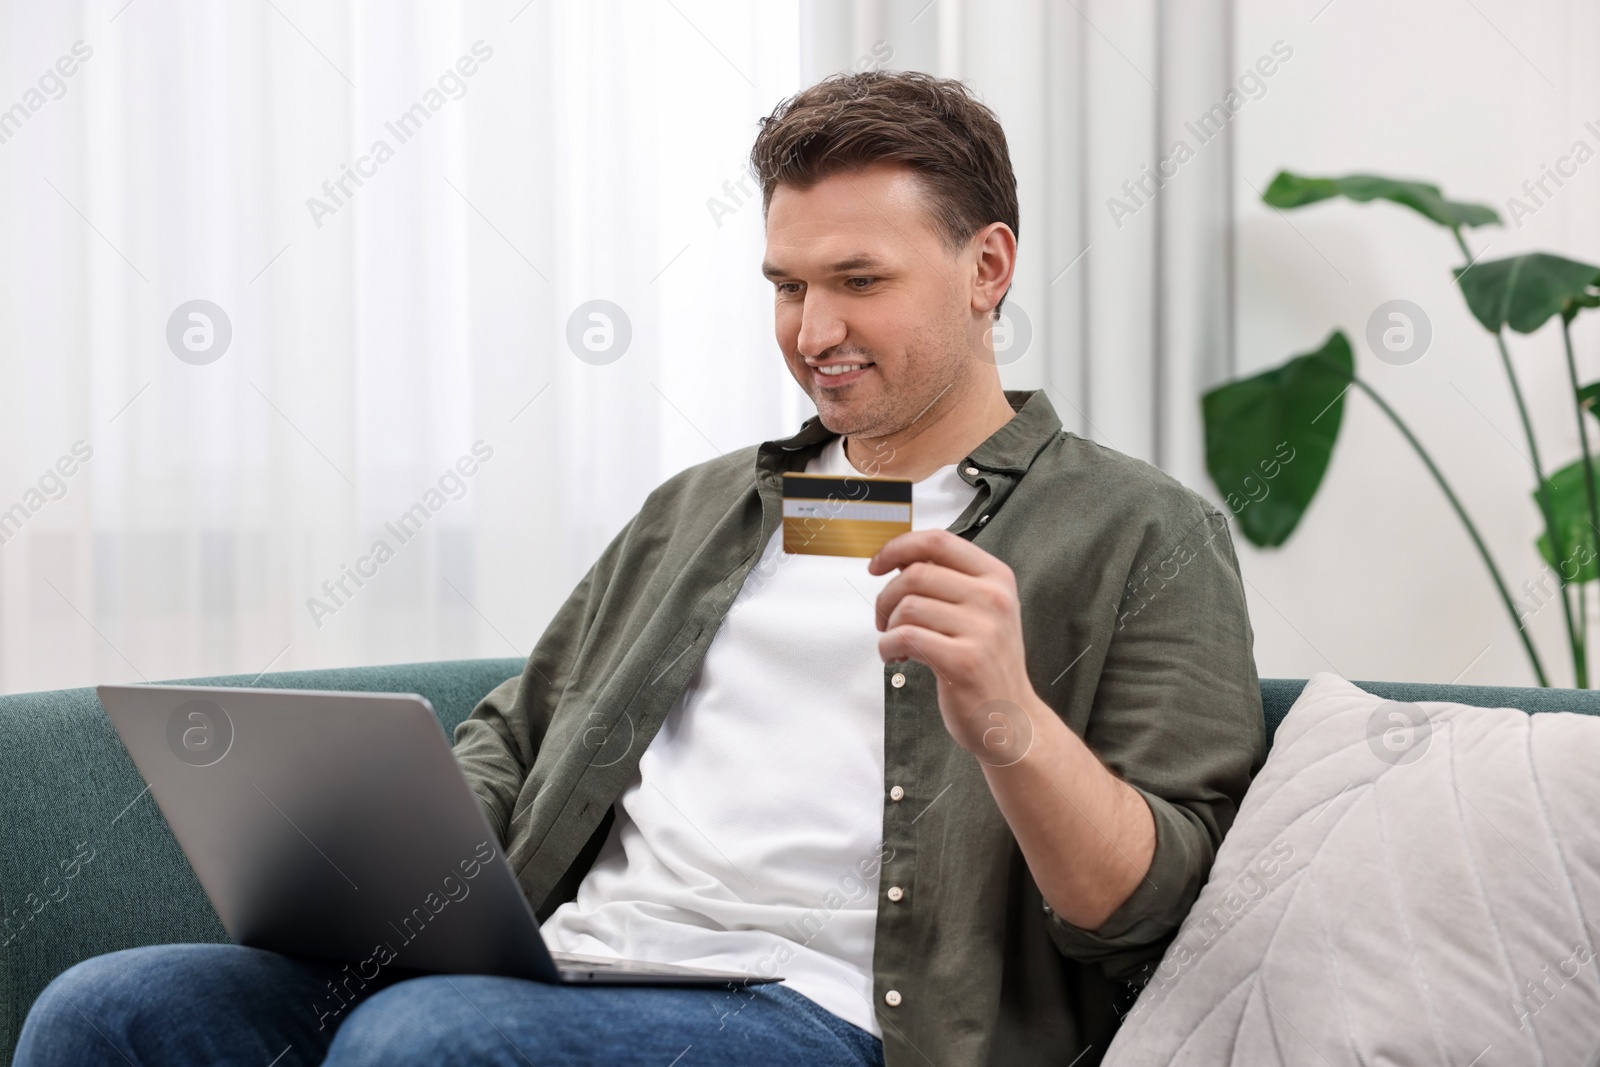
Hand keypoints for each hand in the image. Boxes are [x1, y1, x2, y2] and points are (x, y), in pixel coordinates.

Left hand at [867, 529, 1038, 762]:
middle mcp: (993, 598)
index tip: (877, 565)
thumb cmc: (987, 665)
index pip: (938, 540)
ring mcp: (982, 629)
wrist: (1011, 719)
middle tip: (884, 619)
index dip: (898, 547)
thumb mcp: (980, 611)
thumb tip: (900, 560)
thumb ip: (946, 581)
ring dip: (887, 626)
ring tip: (896, 643)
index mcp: (996, 577)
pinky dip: (888, 647)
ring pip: (907, 606)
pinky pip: (905, 637)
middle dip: (886, 596)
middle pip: (915, 573)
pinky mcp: (964, 661)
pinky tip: (896, 657)